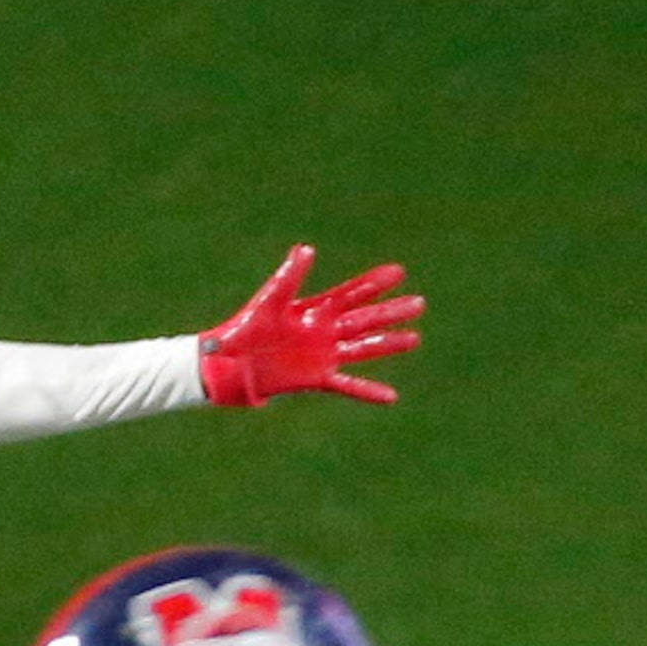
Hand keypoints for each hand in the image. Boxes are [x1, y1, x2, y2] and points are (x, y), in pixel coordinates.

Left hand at [200, 244, 423, 406]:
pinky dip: (368, 391)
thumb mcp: (268, 302)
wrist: (227, 366)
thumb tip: (306, 248)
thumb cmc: (242, 331)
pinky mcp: (316, 378)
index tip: (397, 272)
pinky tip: (392, 396)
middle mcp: (322, 331)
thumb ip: (288, 279)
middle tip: (420, 303)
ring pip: (362, 348)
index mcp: (312, 310)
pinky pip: (347, 385)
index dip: (372, 284)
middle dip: (390, 312)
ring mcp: (322, 355)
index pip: (349, 294)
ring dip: (388, 344)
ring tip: (415, 338)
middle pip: (363, 320)